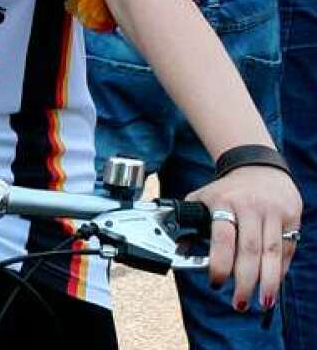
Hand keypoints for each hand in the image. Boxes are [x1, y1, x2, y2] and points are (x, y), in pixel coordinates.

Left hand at [187, 166, 301, 309]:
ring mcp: (272, 211)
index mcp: (225, 201)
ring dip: (268, 281)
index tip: (215, 282)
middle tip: (238, 303)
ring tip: (262, 302)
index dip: (219, 263)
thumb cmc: (227, 190)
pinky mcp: (291, 216)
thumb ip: (189, 222)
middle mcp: (250, 206)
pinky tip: (273, 284)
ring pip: (272, 252)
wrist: (258, 166)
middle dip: (244, 281)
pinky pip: (287, 248)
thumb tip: (178, 251)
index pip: (222, 238)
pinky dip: (281, 269)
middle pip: (249, 250)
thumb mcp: (204, 197)